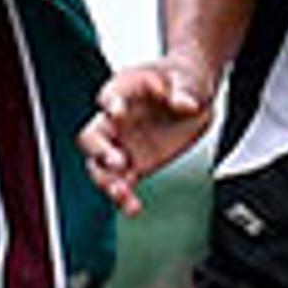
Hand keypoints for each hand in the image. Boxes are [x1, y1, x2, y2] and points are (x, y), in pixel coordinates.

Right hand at [79, 58, 212, 215]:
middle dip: (100, 151)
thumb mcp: (189, 80)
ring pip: (100, 166)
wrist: (194, 96)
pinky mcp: (135, 165)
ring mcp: (123, 143)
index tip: (116, 110)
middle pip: (93, 136)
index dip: (110, 104)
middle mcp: (116, 119)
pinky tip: (132, 207)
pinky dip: (124, 198)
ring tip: (121, 193)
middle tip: (117, 161)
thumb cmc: (183, 80)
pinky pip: (122, 184)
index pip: (109, 95)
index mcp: (125, 89)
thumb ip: (184, 92)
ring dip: (107, 181)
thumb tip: (185, 103)